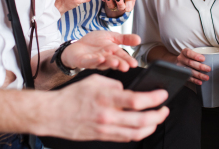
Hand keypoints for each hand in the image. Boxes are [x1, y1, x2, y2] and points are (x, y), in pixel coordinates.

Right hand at [41, 74, 168, 141]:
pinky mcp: (103, 136)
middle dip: (158, 115)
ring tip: (157, 118)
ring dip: (151, 126)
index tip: (163, 95)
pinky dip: (138, 133)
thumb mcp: (94, 80)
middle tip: (165, 109)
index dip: (154, 99)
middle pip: (142, 120)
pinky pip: (126, 137)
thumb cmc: (72, 95)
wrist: (53, 114)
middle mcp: (108, 115)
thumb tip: (127, 90)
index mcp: (106, 97)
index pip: (137, 100)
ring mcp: (105, 128)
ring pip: (136, 132)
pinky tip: (143, 127)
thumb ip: (114, 84)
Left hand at [61, 30, 139, 71]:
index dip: (128, 60)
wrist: (77, 45)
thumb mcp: (111, 37)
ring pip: (103, 63)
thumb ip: (124, 38)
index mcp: (112, 52)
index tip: (134, 64)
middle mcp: (105, 58)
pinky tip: (100, 59)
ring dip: (109, 63)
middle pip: (114, 61)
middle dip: (120, 64)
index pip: (122, 56)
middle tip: (126, 66)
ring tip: (115, 62)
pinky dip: (95, 61)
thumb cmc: (94, 42)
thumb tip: (139, 39)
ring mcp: (95, 61)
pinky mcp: (84, 61)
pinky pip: (90, 62)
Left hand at [102, 0, 151, 17]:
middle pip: (120, 7)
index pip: (129, 8)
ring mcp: (114, 4)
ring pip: (111, 6)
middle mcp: (121, 6)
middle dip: (119, 3)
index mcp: (129, 4)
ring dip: (109, 1)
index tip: (127, 0)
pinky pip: (104, 2)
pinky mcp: (107, 2)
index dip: (128, 6)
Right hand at [175, 48, 210, 85]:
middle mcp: (181, 59)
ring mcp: (180, 67)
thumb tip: (210, 58)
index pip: (188, 53)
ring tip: (206, 77)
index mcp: (184, 52)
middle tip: (208, 69)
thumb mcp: (192, 52)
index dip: (195, 56)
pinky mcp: (182, 74)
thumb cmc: (190, 56)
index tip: (203, 59)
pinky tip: (200, 82)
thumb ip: (199, 54)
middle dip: (200, 66)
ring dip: (199, 75)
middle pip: (190, 63)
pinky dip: (194, 80)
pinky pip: (188, 78)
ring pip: (189, 71)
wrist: (181, 61)